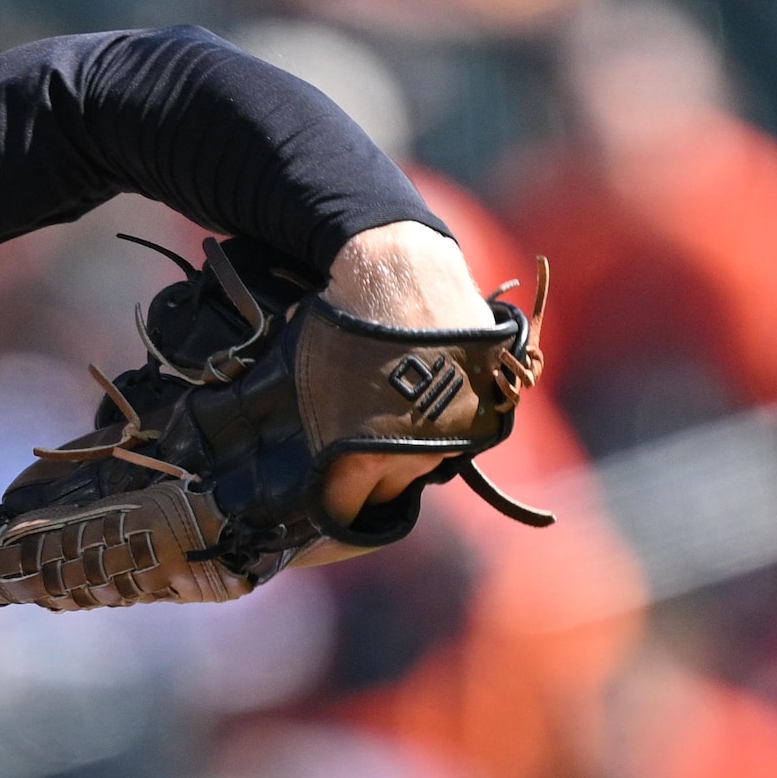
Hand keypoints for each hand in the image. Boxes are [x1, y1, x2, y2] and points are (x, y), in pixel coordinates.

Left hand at [322, 220, 494, 528]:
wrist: (398, 265)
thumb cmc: (339, 320)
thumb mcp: (305, 382)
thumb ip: (308, 435)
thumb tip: (293, 461)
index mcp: (363, 457)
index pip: (346, 511)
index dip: (332, 504)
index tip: (326, 494)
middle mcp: (414, 457)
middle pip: (388, 493)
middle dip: (368, 479)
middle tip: (353, 447)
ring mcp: (455, 435)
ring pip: (424, 466)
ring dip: (406, 452)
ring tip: (387, 414)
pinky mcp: (484, 410)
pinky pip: (457, 437)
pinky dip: (441, 426)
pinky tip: (421, 400)